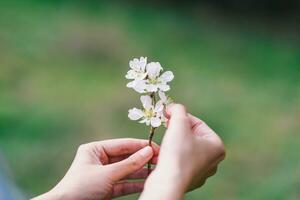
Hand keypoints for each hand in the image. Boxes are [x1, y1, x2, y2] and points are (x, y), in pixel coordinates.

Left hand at [33, 138, 158, 199]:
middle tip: (160, 160)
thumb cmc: (81, 188)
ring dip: (140, 172)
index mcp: (95, 149)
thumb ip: (129, 164)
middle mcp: (100, 160)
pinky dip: (134, 184)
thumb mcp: (107, 174)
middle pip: (126, 157)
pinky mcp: (106, 188)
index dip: (141, 146)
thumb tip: (148, 151)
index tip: (157, 148)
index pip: (123, 144)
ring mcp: (104, 174)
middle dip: (142, 160)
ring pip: (126, 171)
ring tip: (157, 171)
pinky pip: (123, 183)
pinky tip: (147, 183)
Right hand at [140, 104, 225, 199]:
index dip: (181, 117)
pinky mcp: (189, 180)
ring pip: (186, 149)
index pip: (198, 123)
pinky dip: (172, 156)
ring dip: (174, 142)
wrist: (169, 182)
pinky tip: (165, 155)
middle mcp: (213, 161)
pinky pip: (181, 161)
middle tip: (166, 127)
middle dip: (178, 130)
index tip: (168, 115)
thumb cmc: (178, 153)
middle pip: (192, 136)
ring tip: (165, 142)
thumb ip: (178, 110)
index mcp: (217, 146)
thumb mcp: (179, 123)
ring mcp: (201, 172)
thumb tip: (174, 107)